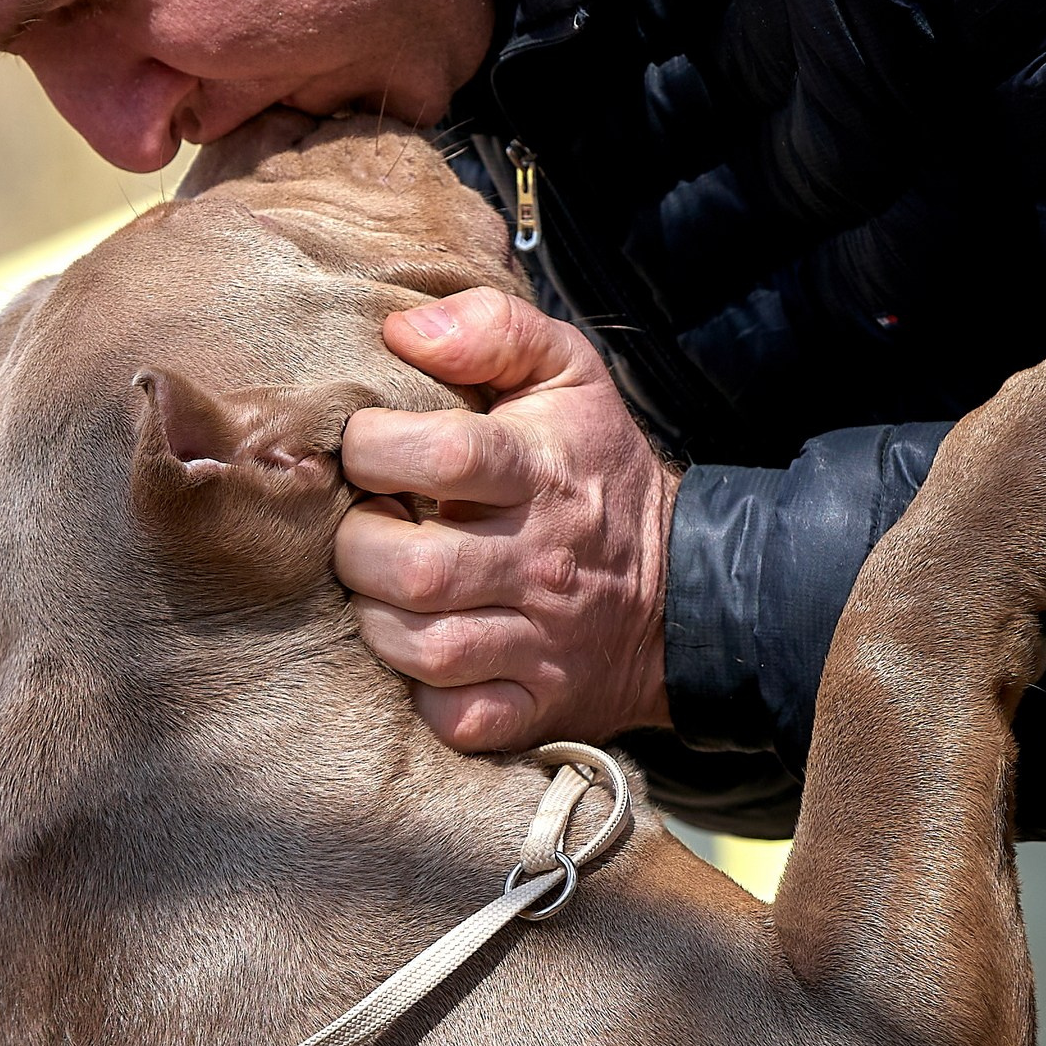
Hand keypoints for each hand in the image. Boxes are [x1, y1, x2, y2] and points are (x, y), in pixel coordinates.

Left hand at [335, 289, 679, 750]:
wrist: (686, 584)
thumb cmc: (595, 467)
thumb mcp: (567, 373)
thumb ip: (492, 328)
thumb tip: (403, 330)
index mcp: (540, 472)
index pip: (443, 457)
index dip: (376, 449)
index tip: (365, 448)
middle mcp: (540, 561)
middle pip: (415, 569)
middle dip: (359, 547)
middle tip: (366, 527)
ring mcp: (540, 642)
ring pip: (424, 648)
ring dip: (378, 620)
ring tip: (382, 588)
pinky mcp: (536, 704)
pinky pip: (457, 717)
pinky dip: (422, 694)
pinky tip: (419, 648)